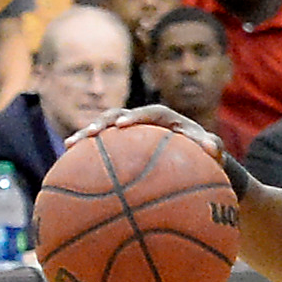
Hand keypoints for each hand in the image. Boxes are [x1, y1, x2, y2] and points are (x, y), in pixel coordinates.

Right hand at [65, 103, 222, 159]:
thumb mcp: (212, 151)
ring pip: (104, 130)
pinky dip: (88, 156)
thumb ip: (212, 146)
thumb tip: (211, 148)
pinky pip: (103, 149)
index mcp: (164, 117)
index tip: (122, 126)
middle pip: (117, 115)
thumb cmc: (205, 154)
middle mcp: (144, 120)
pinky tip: (70, 168)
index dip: (134, 118)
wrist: (196, 159)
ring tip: (69, 145)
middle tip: (89, 133)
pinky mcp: (122, 145)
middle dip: (102, 122)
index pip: (148, 113)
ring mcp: (130, 133)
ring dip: (87, 135)